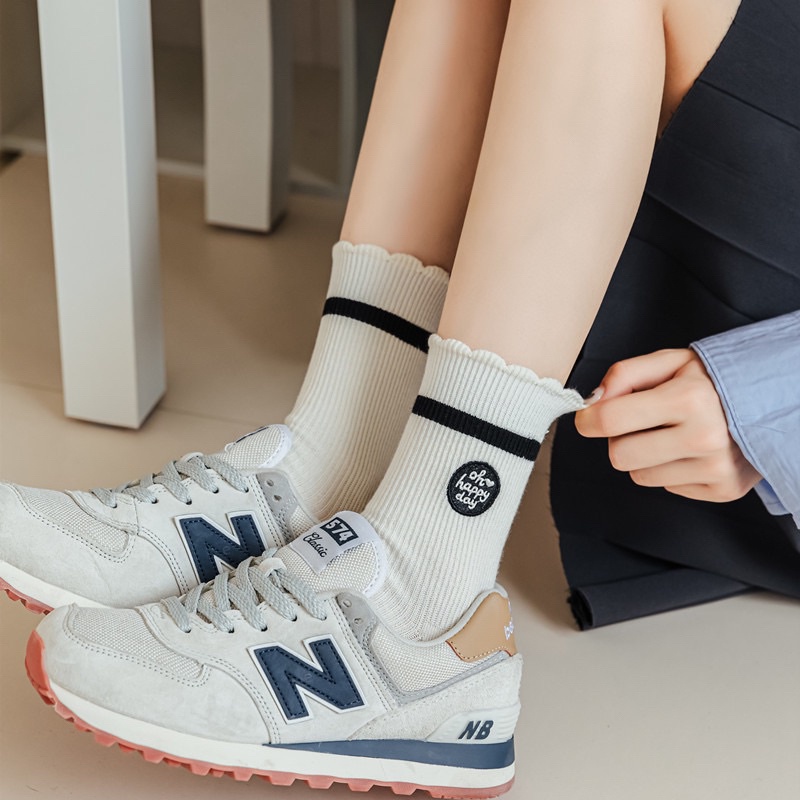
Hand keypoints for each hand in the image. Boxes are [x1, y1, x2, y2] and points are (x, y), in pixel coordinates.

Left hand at [574, 349, 761, 502]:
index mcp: (687, 398)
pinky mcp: (722, 489)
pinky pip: (667, 487)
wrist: (769, 402)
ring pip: (640, 476)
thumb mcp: (670, 361)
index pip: (612, 420)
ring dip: (646, 457)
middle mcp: (703, 436)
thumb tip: (593, 402)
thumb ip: (624, 374)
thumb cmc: (711, 381)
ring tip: (673, 436)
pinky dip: (670, 470)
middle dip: (621, 439)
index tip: (588, 418)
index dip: (589, 419)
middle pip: (620, 456)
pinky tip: (690, 452)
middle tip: (643, 423)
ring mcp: (715, 467)